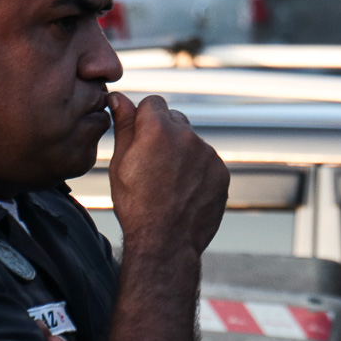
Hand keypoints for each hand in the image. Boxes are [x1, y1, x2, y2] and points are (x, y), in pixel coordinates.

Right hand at [107, 93, 228, 257]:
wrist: (165, 242)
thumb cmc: (136, 205)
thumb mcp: (120, 164)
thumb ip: (123, 125)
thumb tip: (118, 98)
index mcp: (158, 129)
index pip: (153, 103)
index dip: (143, 119)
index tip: (140, 138)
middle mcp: (187, 136)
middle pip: (174, 120)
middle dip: (164, 134)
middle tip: (152, 164)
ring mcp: (208, 154)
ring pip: (191, 142)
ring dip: (182, 153)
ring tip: (168, 183)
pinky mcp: (221, 171)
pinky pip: (207, 162)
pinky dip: (197, 171)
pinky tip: (184, 192)